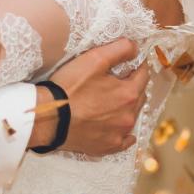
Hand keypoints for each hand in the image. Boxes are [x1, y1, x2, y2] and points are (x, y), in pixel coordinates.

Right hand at [45, 39, 147, 155]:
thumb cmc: (70, 87)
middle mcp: (129, 115)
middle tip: (119, 79)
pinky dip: (124, 133)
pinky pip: (125, 140)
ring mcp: (120, 133)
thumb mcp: (93, 59)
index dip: (138, 65)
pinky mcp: (108, 146)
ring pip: (132, 116)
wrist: (50, 117)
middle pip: (139, 96)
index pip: (143, 75)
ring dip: (127, 107)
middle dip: (132, 86)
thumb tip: (135, 47)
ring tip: (112, 100)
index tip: (131, 61)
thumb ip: (118, 50)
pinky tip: (119, 129)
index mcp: (128, 93)